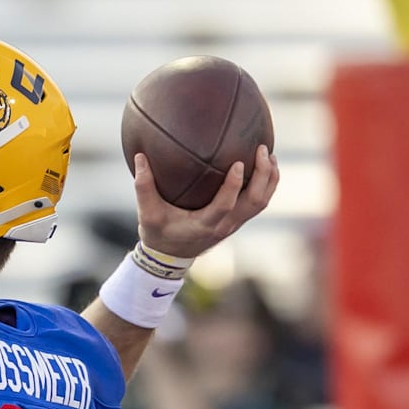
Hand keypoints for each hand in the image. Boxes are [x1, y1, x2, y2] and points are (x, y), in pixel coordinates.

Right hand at [134, 144, 278, 257]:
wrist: (169, 257)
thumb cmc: (158, 234)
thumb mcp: (147, 213)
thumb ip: (144, 187)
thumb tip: (140, 157)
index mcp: (205, 225)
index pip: (226, 205)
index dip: (234, 186)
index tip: (238, 163)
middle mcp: (224, 226)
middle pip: (255, 202)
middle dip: (263, 176)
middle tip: (263, 150)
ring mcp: (233, 225)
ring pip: (261, 203)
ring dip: (269, 179)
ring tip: (269, 155)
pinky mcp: (236, 221)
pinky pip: (257, 203)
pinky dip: (265, 185)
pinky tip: (263, 167)